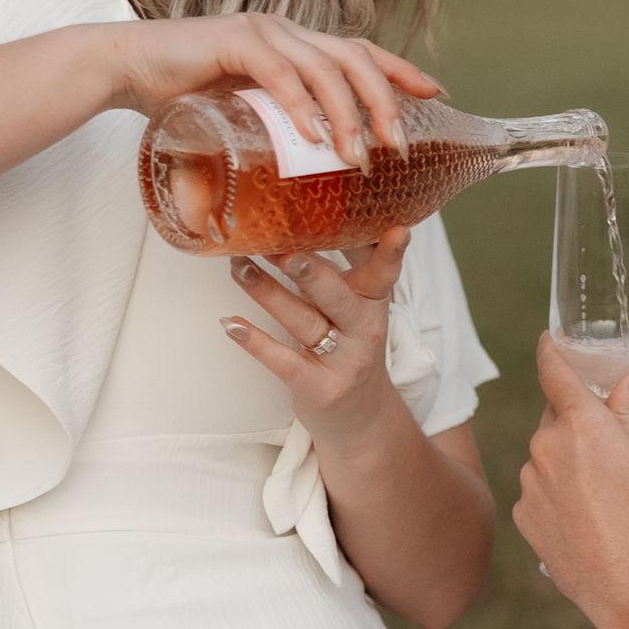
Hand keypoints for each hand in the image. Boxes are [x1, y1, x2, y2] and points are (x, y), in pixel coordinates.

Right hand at [98, 13, 442, 170]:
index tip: (437, 94)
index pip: (360, 51)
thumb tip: (308, 174)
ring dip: (348, 114)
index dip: (400, 71)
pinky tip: (313, 133)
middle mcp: (286, 31)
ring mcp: (261, 33)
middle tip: (400, 147)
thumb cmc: (183, 97)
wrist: (125, 69)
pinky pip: (278, 71)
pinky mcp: (232, 42)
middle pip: (355, 59)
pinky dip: (300, 103)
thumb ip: (277, 132)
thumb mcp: (245, 115)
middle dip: (386, 102)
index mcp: (296, 44)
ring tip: (359, 156)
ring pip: (324, 68)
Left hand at [222, 229, 412, 449]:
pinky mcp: (318, 388)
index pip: (383, 274)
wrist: (360, 418)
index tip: (398, 230)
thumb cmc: (350, 348)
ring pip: (303, 322)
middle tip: (283, 250)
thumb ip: (351, 264)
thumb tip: (330, 210)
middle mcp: (364, 331)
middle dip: (311, 272)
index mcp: (374, 303)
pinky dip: (255, 341)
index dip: (390, 254)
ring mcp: (343, 362)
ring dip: (268, 292)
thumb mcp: (360, 308)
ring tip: (238, 266)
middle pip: (338, 296)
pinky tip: (230, 323)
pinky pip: (283, 362)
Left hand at [514, 334, 628, 628]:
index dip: (551, 350)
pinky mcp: (523, 515)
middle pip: (556, 419)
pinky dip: (558, 496)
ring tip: (604, 500)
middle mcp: (545, 446)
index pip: (554, 371)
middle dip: (579, 425)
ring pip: (547, 458)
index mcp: (582, 423)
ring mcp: (530, 483)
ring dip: (567, 464)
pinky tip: (587, 521)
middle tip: (611, 452)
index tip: (549, 339)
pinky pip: (540, 491)